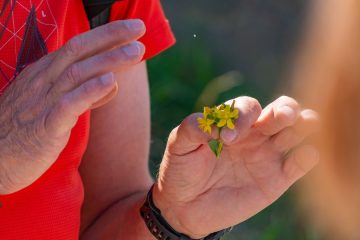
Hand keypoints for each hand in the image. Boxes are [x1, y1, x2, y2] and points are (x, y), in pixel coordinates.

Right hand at [0, 19, 145, 193]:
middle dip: (110, 36)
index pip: (78, 46)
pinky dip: (90, 91)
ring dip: (109, 60)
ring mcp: (44, 102)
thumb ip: (84, 93)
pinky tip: (110, 82)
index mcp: (45, 73)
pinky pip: (69, 105)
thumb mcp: (55, 103)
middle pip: (78, 50)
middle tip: (139, 28)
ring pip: (78, 73)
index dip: (105, 35)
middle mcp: (44, 81)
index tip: (132, 28)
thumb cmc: (29, 129)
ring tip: (136, 51)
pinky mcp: (47, 127)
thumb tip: (111, 82)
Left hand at [153, 96, 318, 238]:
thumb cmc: (181, 170)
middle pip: (281, 111)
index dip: (242, 117)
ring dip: (305, 123)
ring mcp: (267, 156)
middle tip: (282, 116)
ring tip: (308, 121)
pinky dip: (307, 156)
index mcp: (232, 123)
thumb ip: (194, 128)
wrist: (184, 206)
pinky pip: (298, 164)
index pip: (248, 107)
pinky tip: (306, 154)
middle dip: (286, 109)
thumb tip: (216, 125)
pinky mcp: (276, 180)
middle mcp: (254, 135)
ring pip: (296, 132)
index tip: (226, 140)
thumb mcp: (179, 144)